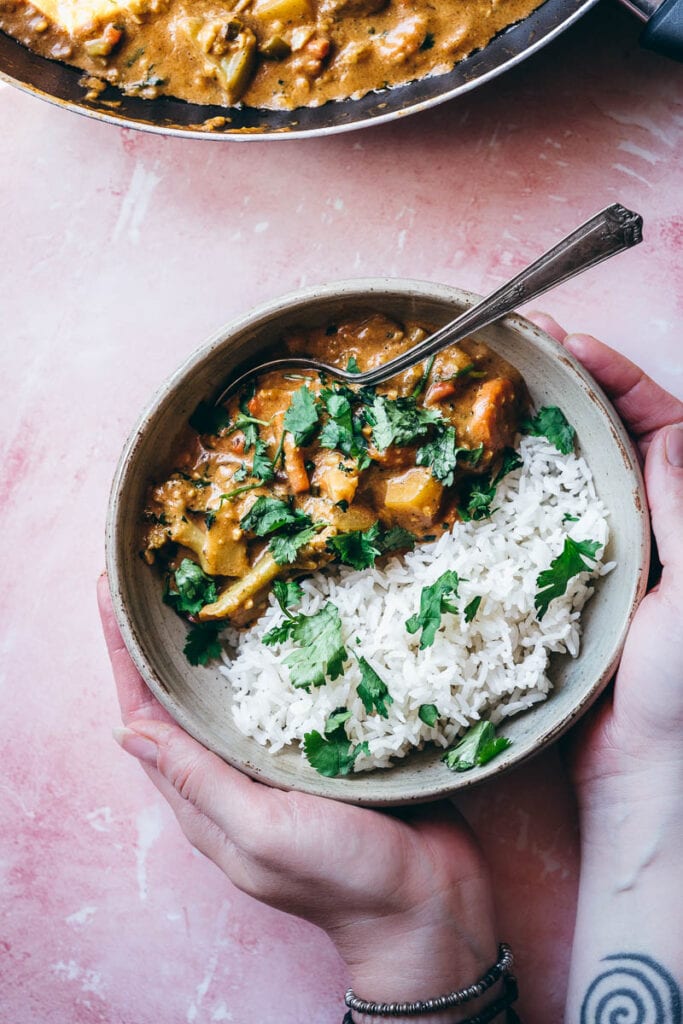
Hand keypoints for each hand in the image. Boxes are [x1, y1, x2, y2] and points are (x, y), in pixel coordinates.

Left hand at [98, 575, 499, 1021]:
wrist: (430, 902)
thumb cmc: (341, 877)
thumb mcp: (260, 832)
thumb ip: (199, 782)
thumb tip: (129, 732)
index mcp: (206, 798)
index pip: (147, 716)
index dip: (123, 655)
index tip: (109, 593)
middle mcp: (236, 773)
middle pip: (185, 696)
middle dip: (169, 637)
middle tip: (163, 574)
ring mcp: (282, 759)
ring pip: (239, 688)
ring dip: (224, 638)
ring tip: (217, 581)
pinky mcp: (328, 745)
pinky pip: (293, 691)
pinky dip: (281, 653)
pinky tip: (289, 615)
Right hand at [528, 314, 682, 805]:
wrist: (643, 780)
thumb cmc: (681, 696)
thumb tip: (667, 434)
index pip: (658, 424)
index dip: (616, 377)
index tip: (568, 344)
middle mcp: (647, 526)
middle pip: (608, 436)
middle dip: (567, 389)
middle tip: (516, 353)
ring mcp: (601, 555)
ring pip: (567, 474)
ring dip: (534, 432)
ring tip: (491, 397)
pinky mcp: (559, 587)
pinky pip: (534, 525)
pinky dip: (510, 493)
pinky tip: (478, 476)